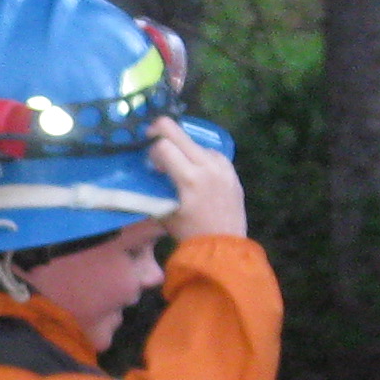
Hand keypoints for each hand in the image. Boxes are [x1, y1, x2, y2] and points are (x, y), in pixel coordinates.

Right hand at [147, 116, 247, 241]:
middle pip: (178, 132)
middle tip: (152, 138)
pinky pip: (212, 154)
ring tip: (180, 167)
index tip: (149, 162)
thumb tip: (147, 175)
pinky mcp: (232, 172)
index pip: (163, 145)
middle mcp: (207, 166)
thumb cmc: (190, 234)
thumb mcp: (164, 214)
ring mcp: (223, 167)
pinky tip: (198, 172)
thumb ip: (154, 192)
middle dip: (161, 131)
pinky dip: (201, 158)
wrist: (224, 247)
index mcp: (189, 178)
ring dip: (183, 149)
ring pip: (196, 143)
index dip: (151, 149)